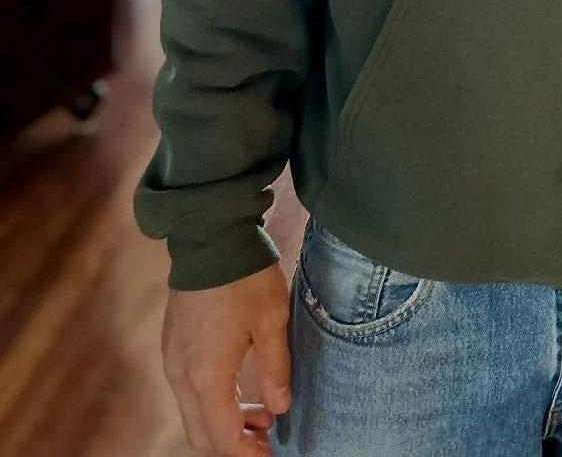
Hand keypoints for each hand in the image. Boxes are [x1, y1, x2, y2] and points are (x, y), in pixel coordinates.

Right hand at [162, 265, 290, 454]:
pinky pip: (188, 392)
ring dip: (225, 422)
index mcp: (206, 375)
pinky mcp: (173, 347)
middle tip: (267, 440)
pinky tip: (241, 388)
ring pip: (193, 414)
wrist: (210, 236)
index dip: (246, 454)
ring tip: (262, 413)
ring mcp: (173, 361)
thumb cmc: (245, 277)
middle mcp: (182, 375)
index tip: (270, 456)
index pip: (223, 436)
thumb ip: (275, 370)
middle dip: (234, 444)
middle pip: (202, 434)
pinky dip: (212, 402)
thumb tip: (279, 408)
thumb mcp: (272, 322)